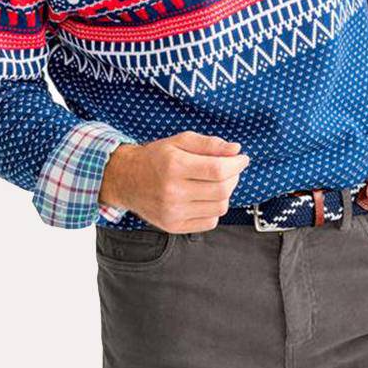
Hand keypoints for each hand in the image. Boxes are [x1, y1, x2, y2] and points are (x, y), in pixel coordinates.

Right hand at [100, 131, 250, 233]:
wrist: (126, 179)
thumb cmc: (156, 158)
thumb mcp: (179, 141)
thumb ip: (209, 144)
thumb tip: (236, 150)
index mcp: (174, 166)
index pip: (218, 169)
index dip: (236, 164)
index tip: (242, 159)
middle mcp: (172, 192)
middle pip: (222, 190)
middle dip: (234, 177)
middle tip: (230, 168)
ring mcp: (173, 212)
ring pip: (219, 207)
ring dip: (225, 193)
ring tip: (216, 182)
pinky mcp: (174, 226)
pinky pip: (210, 222)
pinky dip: (214, 209)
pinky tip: (205, 197)